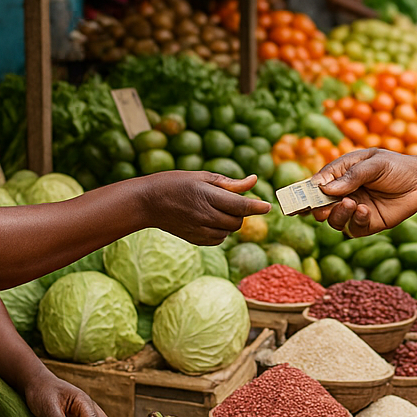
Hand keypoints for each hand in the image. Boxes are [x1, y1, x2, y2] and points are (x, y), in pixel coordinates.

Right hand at [143, 172, 269, 244]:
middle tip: (231, 201)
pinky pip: (218, 239)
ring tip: (217, 209)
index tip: (268, 206)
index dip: (257, 206)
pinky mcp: (195, 239)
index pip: (240, 205)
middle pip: (237, 220)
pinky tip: (211, 220)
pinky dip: (221, 231)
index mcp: (207, 196)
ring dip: (231, 222)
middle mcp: (205, 215)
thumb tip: (254, 181)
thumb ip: (229, 183)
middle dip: (241, 212)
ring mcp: (199, 230)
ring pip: (229, 231)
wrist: (148, 203)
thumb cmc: (175, 183)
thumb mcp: (202, 176)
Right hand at [311, 149, 416, 235]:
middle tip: (320, 208)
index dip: (302, 193)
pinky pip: (354, 229)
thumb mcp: (373, 164)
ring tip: (351, 203)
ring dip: (337, 215)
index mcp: (338, 177)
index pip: (314, 186)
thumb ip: (351, 176)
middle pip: (319, 207)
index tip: (294, 200)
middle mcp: (342, 195)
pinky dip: (357, 221)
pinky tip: (366, 211)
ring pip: (334, 221)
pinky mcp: (367, 224)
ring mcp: (354, 211)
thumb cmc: (395, 167)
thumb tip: (325, 189)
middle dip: (315, 209)